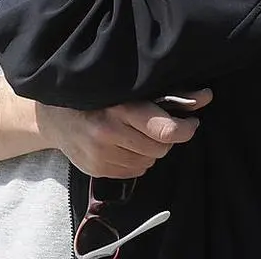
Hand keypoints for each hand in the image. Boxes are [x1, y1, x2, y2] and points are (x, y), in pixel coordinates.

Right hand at [35, 88, 212, 178]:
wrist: (54, 117)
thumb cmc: (99, 96)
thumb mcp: (130, 89)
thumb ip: (169, 95)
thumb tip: (206, 97)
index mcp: (121, 108)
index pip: (164, 130)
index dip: (186, 128)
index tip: (191, 122)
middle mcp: (109, 132)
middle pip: (161, 147)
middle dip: (167, 138)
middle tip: (161, 126)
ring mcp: (101, 155)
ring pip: (150, 161)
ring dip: (152, 150)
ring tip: (138, 135)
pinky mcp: (97, 170)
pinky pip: (135, 171)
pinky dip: (138, 160)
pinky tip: (126, 146)